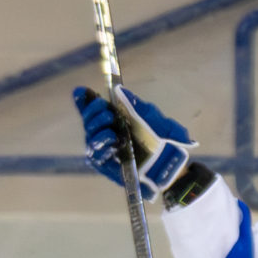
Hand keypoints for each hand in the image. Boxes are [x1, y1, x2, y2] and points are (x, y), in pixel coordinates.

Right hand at [71, 85, 198, 196]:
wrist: (176, 162)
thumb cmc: (168, 140)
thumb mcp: (153, 118)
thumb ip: (135, 106)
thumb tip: (119, 90)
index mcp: (119, 120)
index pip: (95, 110)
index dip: (85, 101)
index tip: (81, 91)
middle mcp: (110, 134)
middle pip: (89, 122)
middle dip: (92, 111)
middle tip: (103, 106)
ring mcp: (108, 151)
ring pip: (90, 137)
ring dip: (96, 125)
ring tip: (110, 120)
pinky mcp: (108, 167)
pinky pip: (95, 155)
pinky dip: (101, 144)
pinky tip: (111, 137)